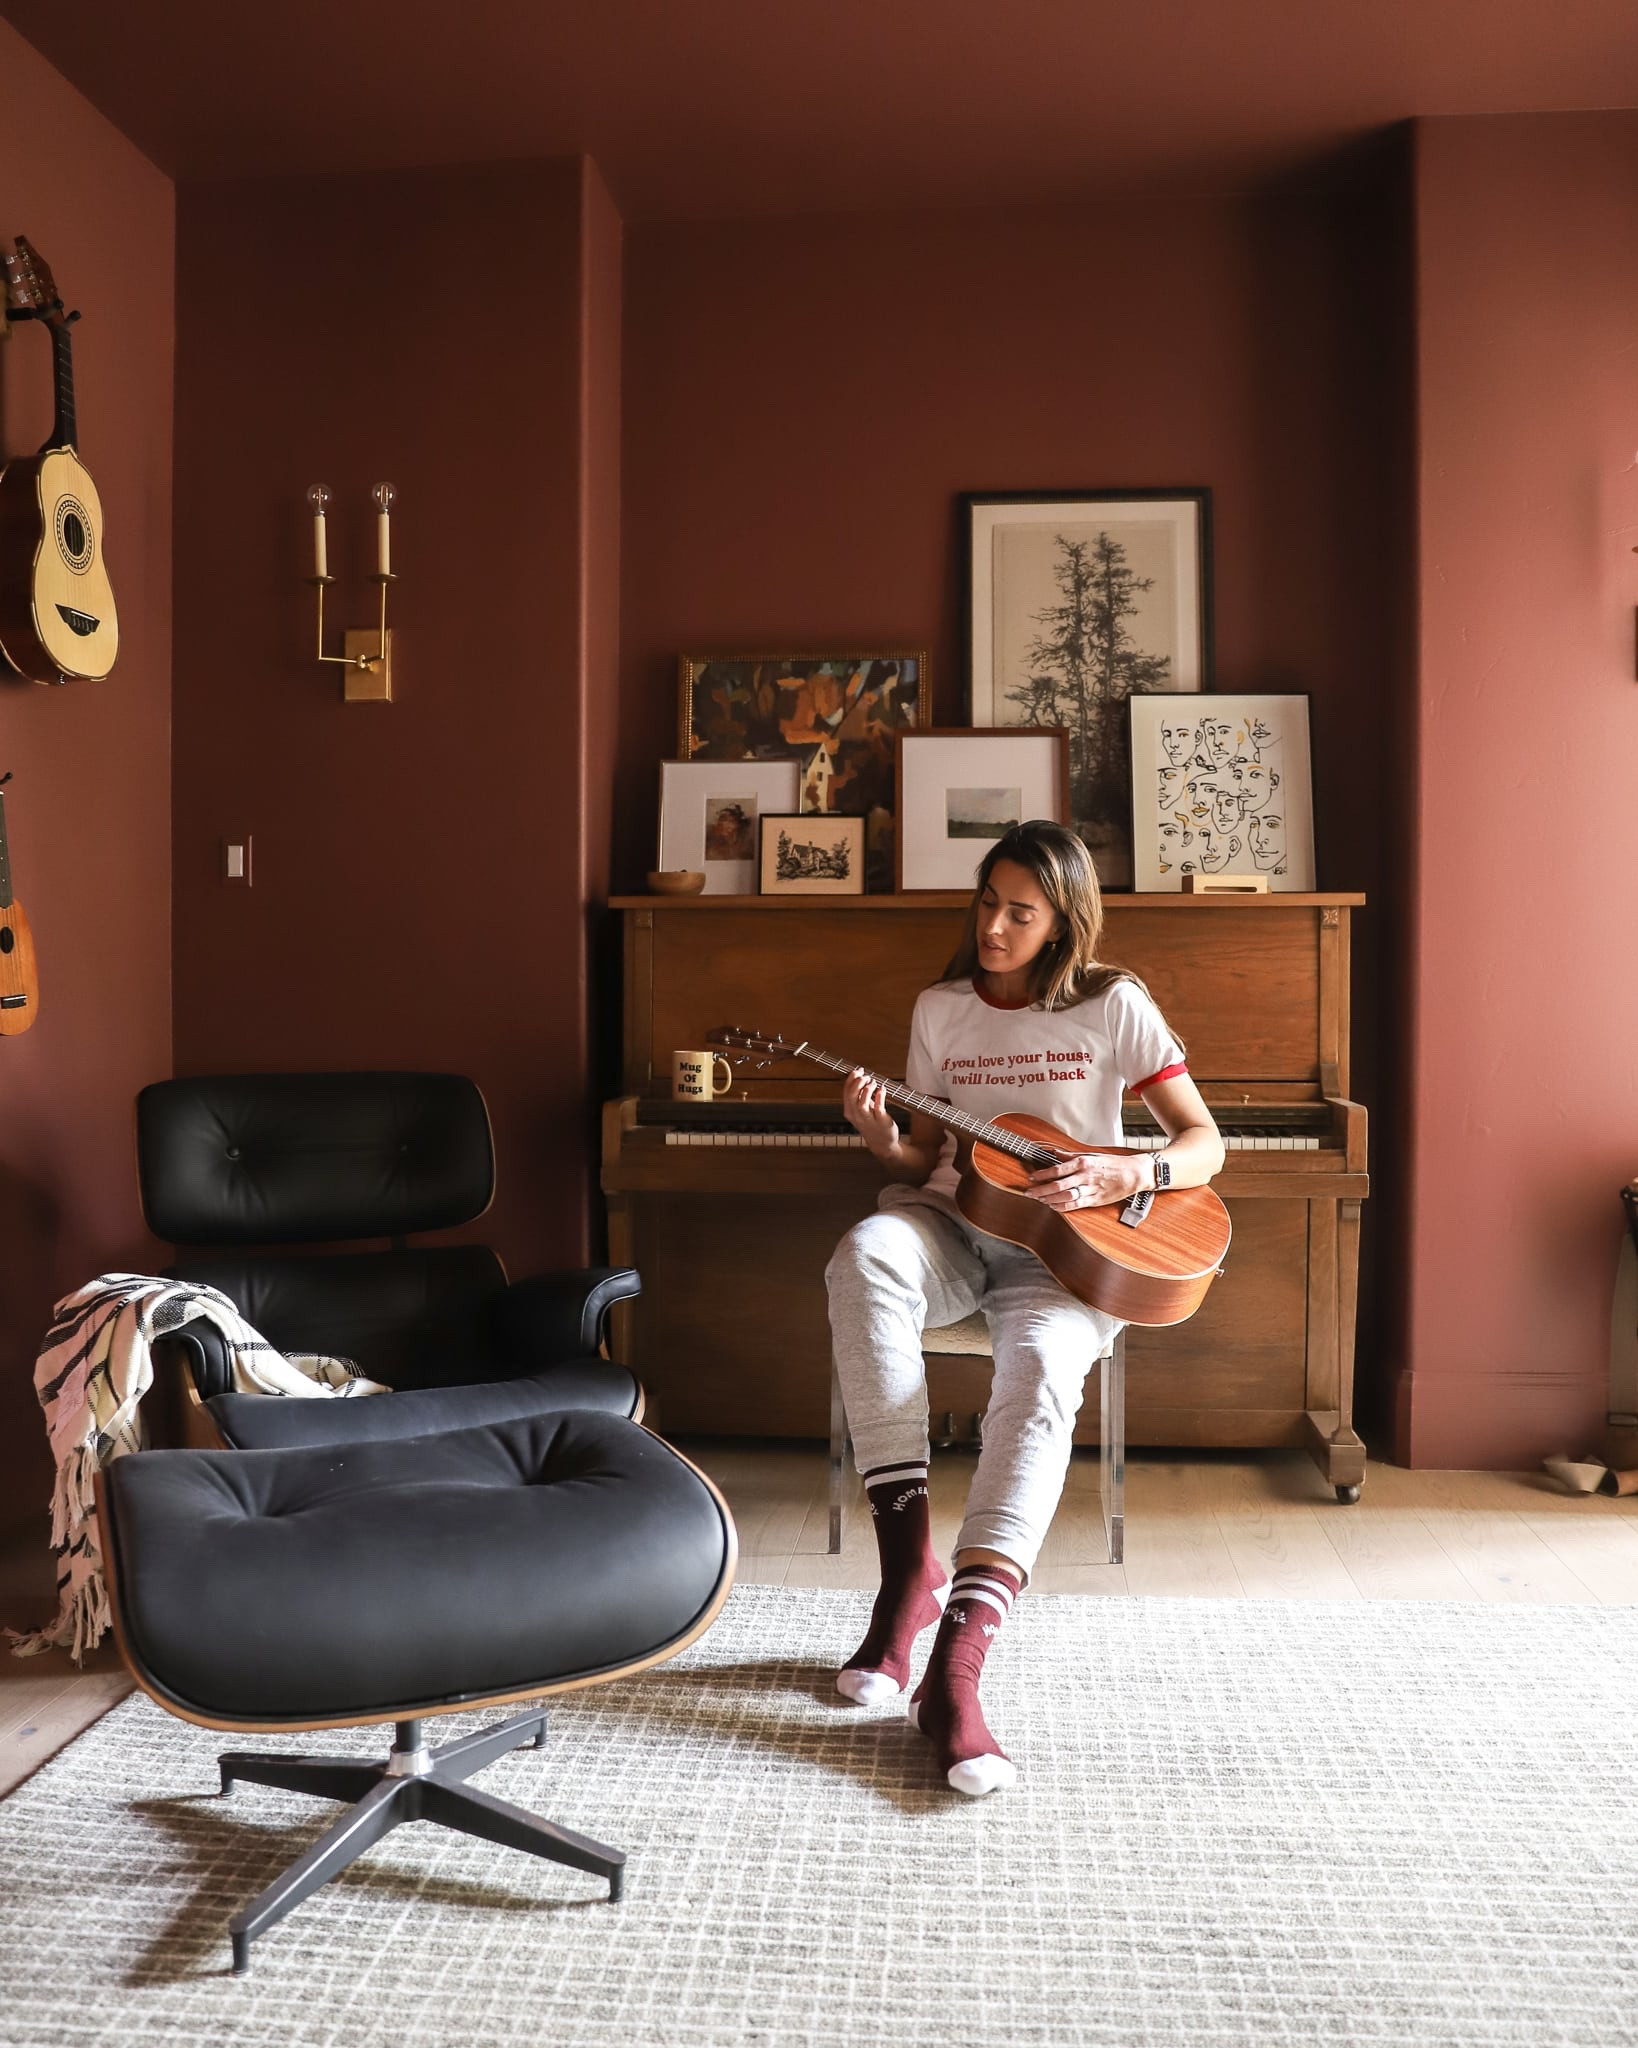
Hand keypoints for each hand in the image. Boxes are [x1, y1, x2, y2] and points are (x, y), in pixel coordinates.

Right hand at [842, 1068, 900, 1159]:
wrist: (882, 1143)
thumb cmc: (872, 1124)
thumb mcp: (862, 1110)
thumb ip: (860, 1095)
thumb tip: (860, 1077)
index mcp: (850, 1111)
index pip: (846, 1092)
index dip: (851, 1079)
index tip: (858, 1071)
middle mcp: (857, 1116)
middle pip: (851, 1097)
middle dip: (857, 1083)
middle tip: (865, 1076)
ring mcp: (868, 1119)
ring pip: (862, 1104)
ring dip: (867, 1090)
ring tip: (873, 1082)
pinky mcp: (881, 1122)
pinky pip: (878, 1108)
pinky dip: (880, 1096)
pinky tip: (882, 1089)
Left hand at [1027, 1151, 1145, 1211]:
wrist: (1133, 1173)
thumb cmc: (1112, 1163)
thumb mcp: (1091, 1155)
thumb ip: (1070, 1156)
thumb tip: (1054, 1153)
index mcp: (1083, 1163)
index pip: (1057, 1169)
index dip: (1041, 1174)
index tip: (1031, 1177)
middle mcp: (1085, 1176)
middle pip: (1058, 1185)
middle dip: (1041, 1190)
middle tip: (1029, 1192)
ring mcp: (1090, 1189)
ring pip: (1065, 1197)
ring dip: (1049, 1199)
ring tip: (1040, 1199)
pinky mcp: (1095, 1200)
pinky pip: (1075, 1205)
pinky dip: (1062, 1206)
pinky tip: (1053, 1206)